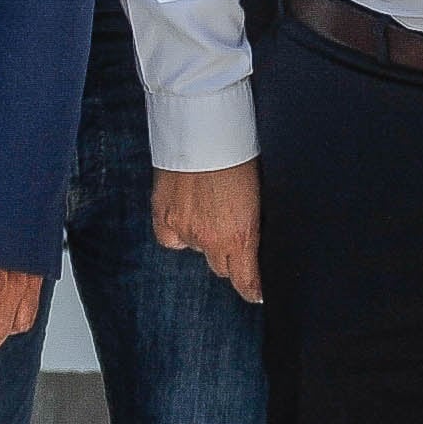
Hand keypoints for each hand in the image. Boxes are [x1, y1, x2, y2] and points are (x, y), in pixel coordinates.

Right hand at [154, 162, 261, 304]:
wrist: (206, 131)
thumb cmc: (240, 153)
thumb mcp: (259, 195)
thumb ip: (253, 222)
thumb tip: (254, 236)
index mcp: (242, 236)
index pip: (245, 281)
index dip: (252, 289)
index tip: (256, 293)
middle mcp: (212, 239)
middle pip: (221, 267)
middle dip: (229, 256)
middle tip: (231, 233)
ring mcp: (185, 230)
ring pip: (197, 250)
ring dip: (204, 238)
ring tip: (210, 210)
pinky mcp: (164, 217)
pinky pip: (172, 240)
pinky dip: (178, 233)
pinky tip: (186, 214)